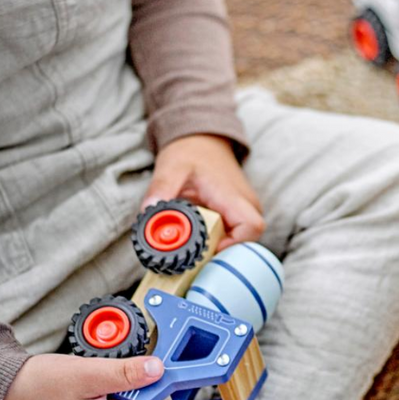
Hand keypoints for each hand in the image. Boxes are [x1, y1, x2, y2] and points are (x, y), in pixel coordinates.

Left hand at [143, 134, 264, 249]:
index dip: (233, 244)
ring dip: (216, 249)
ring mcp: (244, 212)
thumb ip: (161, 188)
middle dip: (219, 253)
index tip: (206, 249)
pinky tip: (196, 241)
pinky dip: (216, 243)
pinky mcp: (238, 217)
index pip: (251, 227)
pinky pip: (233, 237)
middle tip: (190, 256)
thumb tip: (147, 211)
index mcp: (233, 195)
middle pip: (246, 242)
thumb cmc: (191, 153)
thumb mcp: (172, 167)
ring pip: (240, 242)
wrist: (203, 143)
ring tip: (190, 247)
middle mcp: (246, 206)